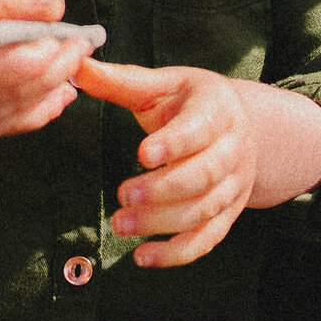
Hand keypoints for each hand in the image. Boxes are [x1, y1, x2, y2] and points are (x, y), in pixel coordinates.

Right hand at [0, 0, 92, 140]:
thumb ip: (2, 4)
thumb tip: (55, 8)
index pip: (13, 66)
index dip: (51, 54)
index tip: (72, 33)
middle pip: (22, 91)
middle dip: (61, 69)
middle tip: (82, 45)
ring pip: (17, 114)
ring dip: (54, 92)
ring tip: (74, 68)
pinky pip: (2, 128)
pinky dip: (34, 114)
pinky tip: (53, 96)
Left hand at [73, 60, 254, 266]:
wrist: (244, 127)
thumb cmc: (192, 102)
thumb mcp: (163, 85)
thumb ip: (120, 80)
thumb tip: (75, 64)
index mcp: (217, 109)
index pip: (200, 128)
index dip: (174, 143)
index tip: (142, 154)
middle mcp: (233, 148)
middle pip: (205, 175)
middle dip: (164, 190)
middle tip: (123, 196)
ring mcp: (234, 185)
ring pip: (205, 210)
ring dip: (163, 223)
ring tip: (120, 225)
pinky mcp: (228, 214)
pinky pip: (207, 239)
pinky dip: (177, 253)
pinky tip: (143, 256)